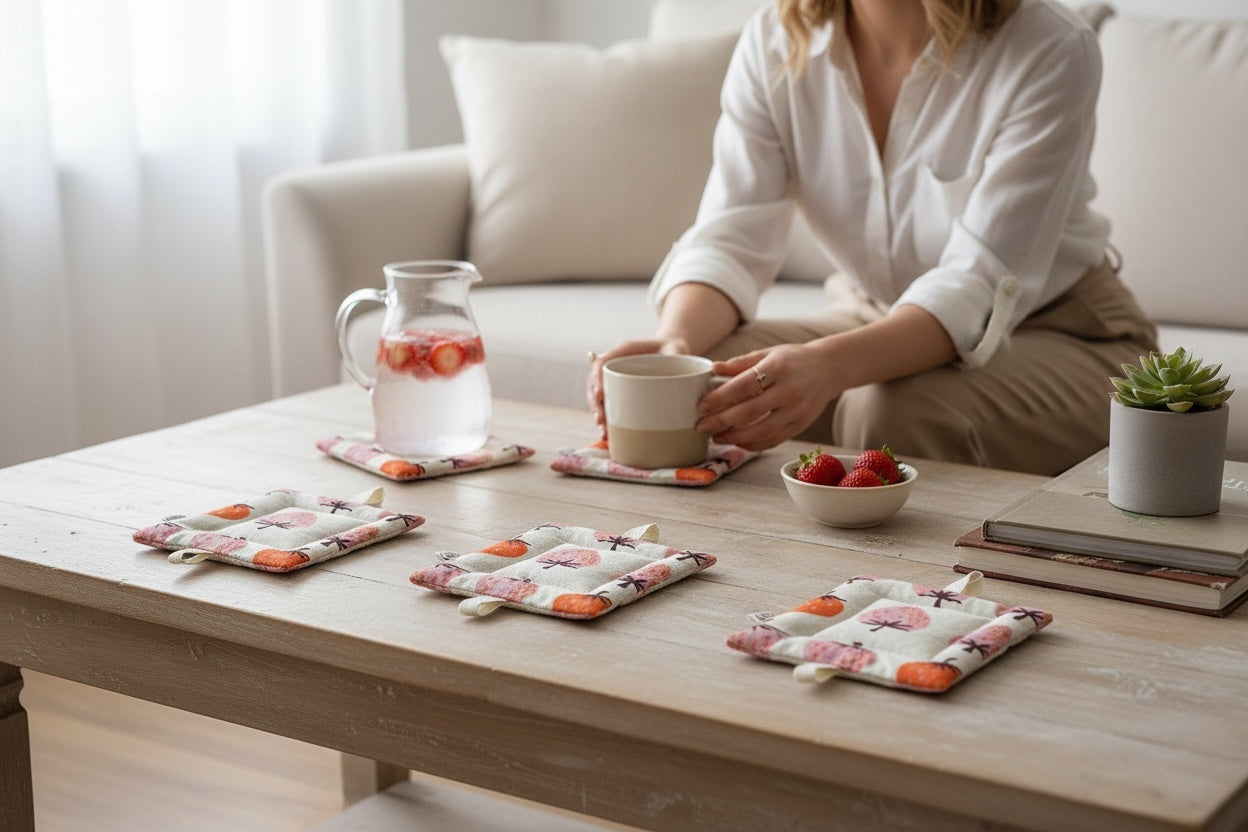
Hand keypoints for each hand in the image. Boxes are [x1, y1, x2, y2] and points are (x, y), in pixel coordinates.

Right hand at [587, 337, 691, 436]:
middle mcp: (615, 366)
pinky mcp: (622, 395)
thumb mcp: (676, 349)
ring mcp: (616, 381)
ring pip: (598, 398)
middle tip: (600, 420)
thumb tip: (678, 378)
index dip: (597, 378)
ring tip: (604, 432)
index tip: (600, 393)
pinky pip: (609, 407)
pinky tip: (609, 435)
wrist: (672, 352)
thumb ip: (675, 358)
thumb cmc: (673, 350)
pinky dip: (608, 421)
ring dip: (599, 415)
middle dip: (595, 404)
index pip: (602, 362)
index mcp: (624, 351)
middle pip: (595, 384)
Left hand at [694, 344, 835, 450]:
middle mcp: (789, 390)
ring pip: (761, 431)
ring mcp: (797, 410)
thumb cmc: (794, 358)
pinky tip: (738, 442)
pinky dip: (753, 445)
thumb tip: (713, 368)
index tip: (701, 406)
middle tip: (701, 426)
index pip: (744, 386)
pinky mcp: (801, 425)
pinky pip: (774, 440)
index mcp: (778, 367)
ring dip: (735, 438)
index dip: (720, 398)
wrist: (830, 368)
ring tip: (716, 437)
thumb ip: (740, 363)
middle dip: (721, 422)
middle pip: (750, 412)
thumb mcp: (769, 353)